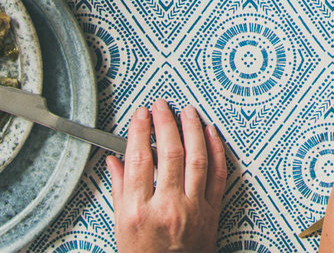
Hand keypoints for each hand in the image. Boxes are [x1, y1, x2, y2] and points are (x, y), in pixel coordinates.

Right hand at [109, 100, 231, 252]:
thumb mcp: (121, 226)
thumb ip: (119, 189)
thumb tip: (115, 160)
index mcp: (139, 212)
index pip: (140, 160)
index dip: (141, 131)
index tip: (141, 114)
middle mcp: (167, 208)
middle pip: (170, 154)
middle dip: (166, 123)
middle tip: (162, 106)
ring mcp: (193, 209)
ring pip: (197, 159)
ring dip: (193, 130)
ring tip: (187, 111)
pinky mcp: (212, 212)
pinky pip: (218, 175)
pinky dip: (216, 150)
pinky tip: (210, 133)